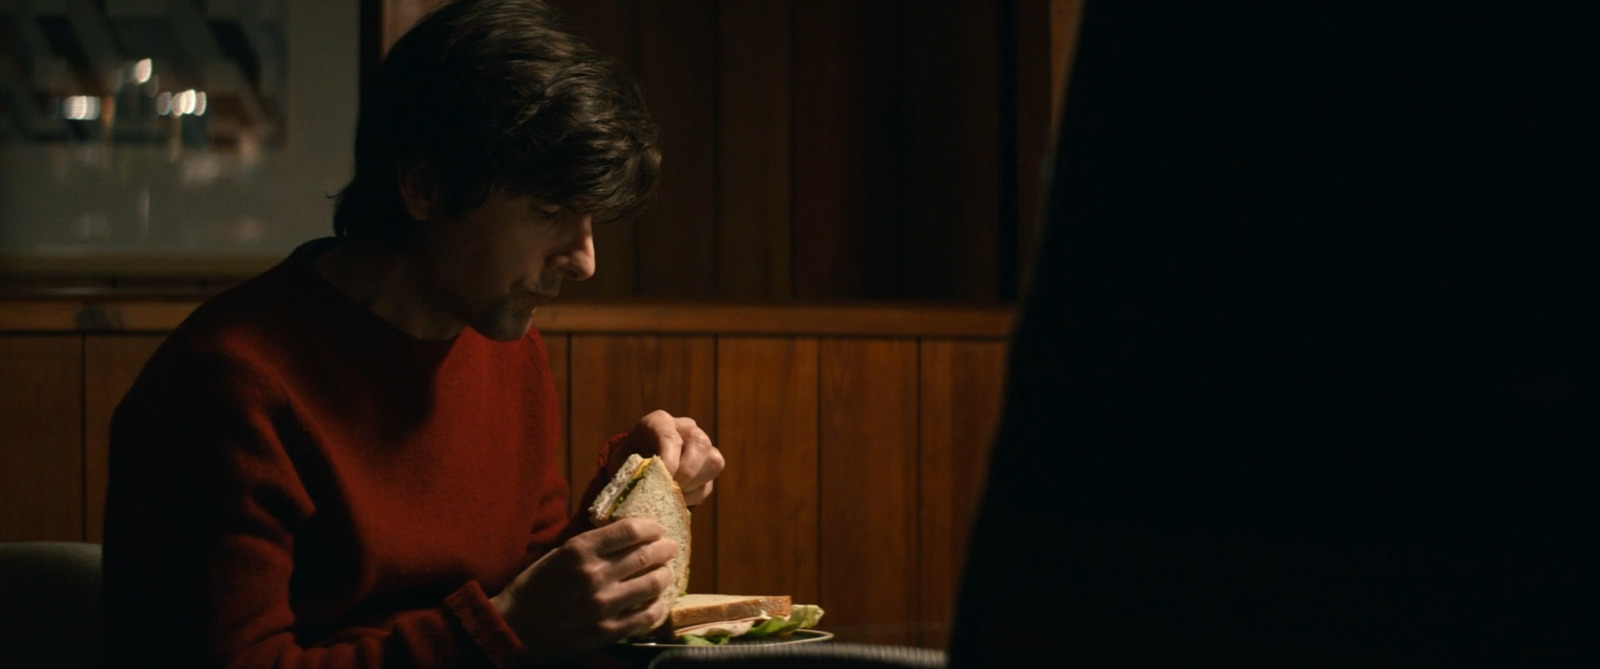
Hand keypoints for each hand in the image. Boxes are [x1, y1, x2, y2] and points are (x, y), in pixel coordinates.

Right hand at [492, 517, 677, 664]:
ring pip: (652, 584)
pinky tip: (658, 603)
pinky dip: (657, 607)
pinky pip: (646, 617)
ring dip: (665, 575)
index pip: (629, 531)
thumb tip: (624, 534)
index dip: (650, 527)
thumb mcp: (558, 554)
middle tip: (671, 547)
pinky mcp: (607, 631)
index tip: (656, 529)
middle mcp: (595, 575)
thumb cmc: (535, 588)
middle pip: (646, 555)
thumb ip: (590, 545)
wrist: (516, 629)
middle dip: (664, 549)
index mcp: (580, 550)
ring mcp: (603, 605)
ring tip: (666, 573)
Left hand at [611, 410, 724, 505]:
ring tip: (672, 495)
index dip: (669, 462)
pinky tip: (676, 498)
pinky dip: (693, 496)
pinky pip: (709, 483)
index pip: (671, 438)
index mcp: (660, 422)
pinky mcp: (709, 467)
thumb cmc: (627, 464)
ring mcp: (702, 446)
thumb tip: (647, 486)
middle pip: (700, 445)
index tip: (661, 481)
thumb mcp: (622, 464)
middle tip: (670, 490)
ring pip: (713, 462)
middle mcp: (686, 428)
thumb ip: (633, 472)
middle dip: (686, 473)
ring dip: (693, 485)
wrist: (636, 468)